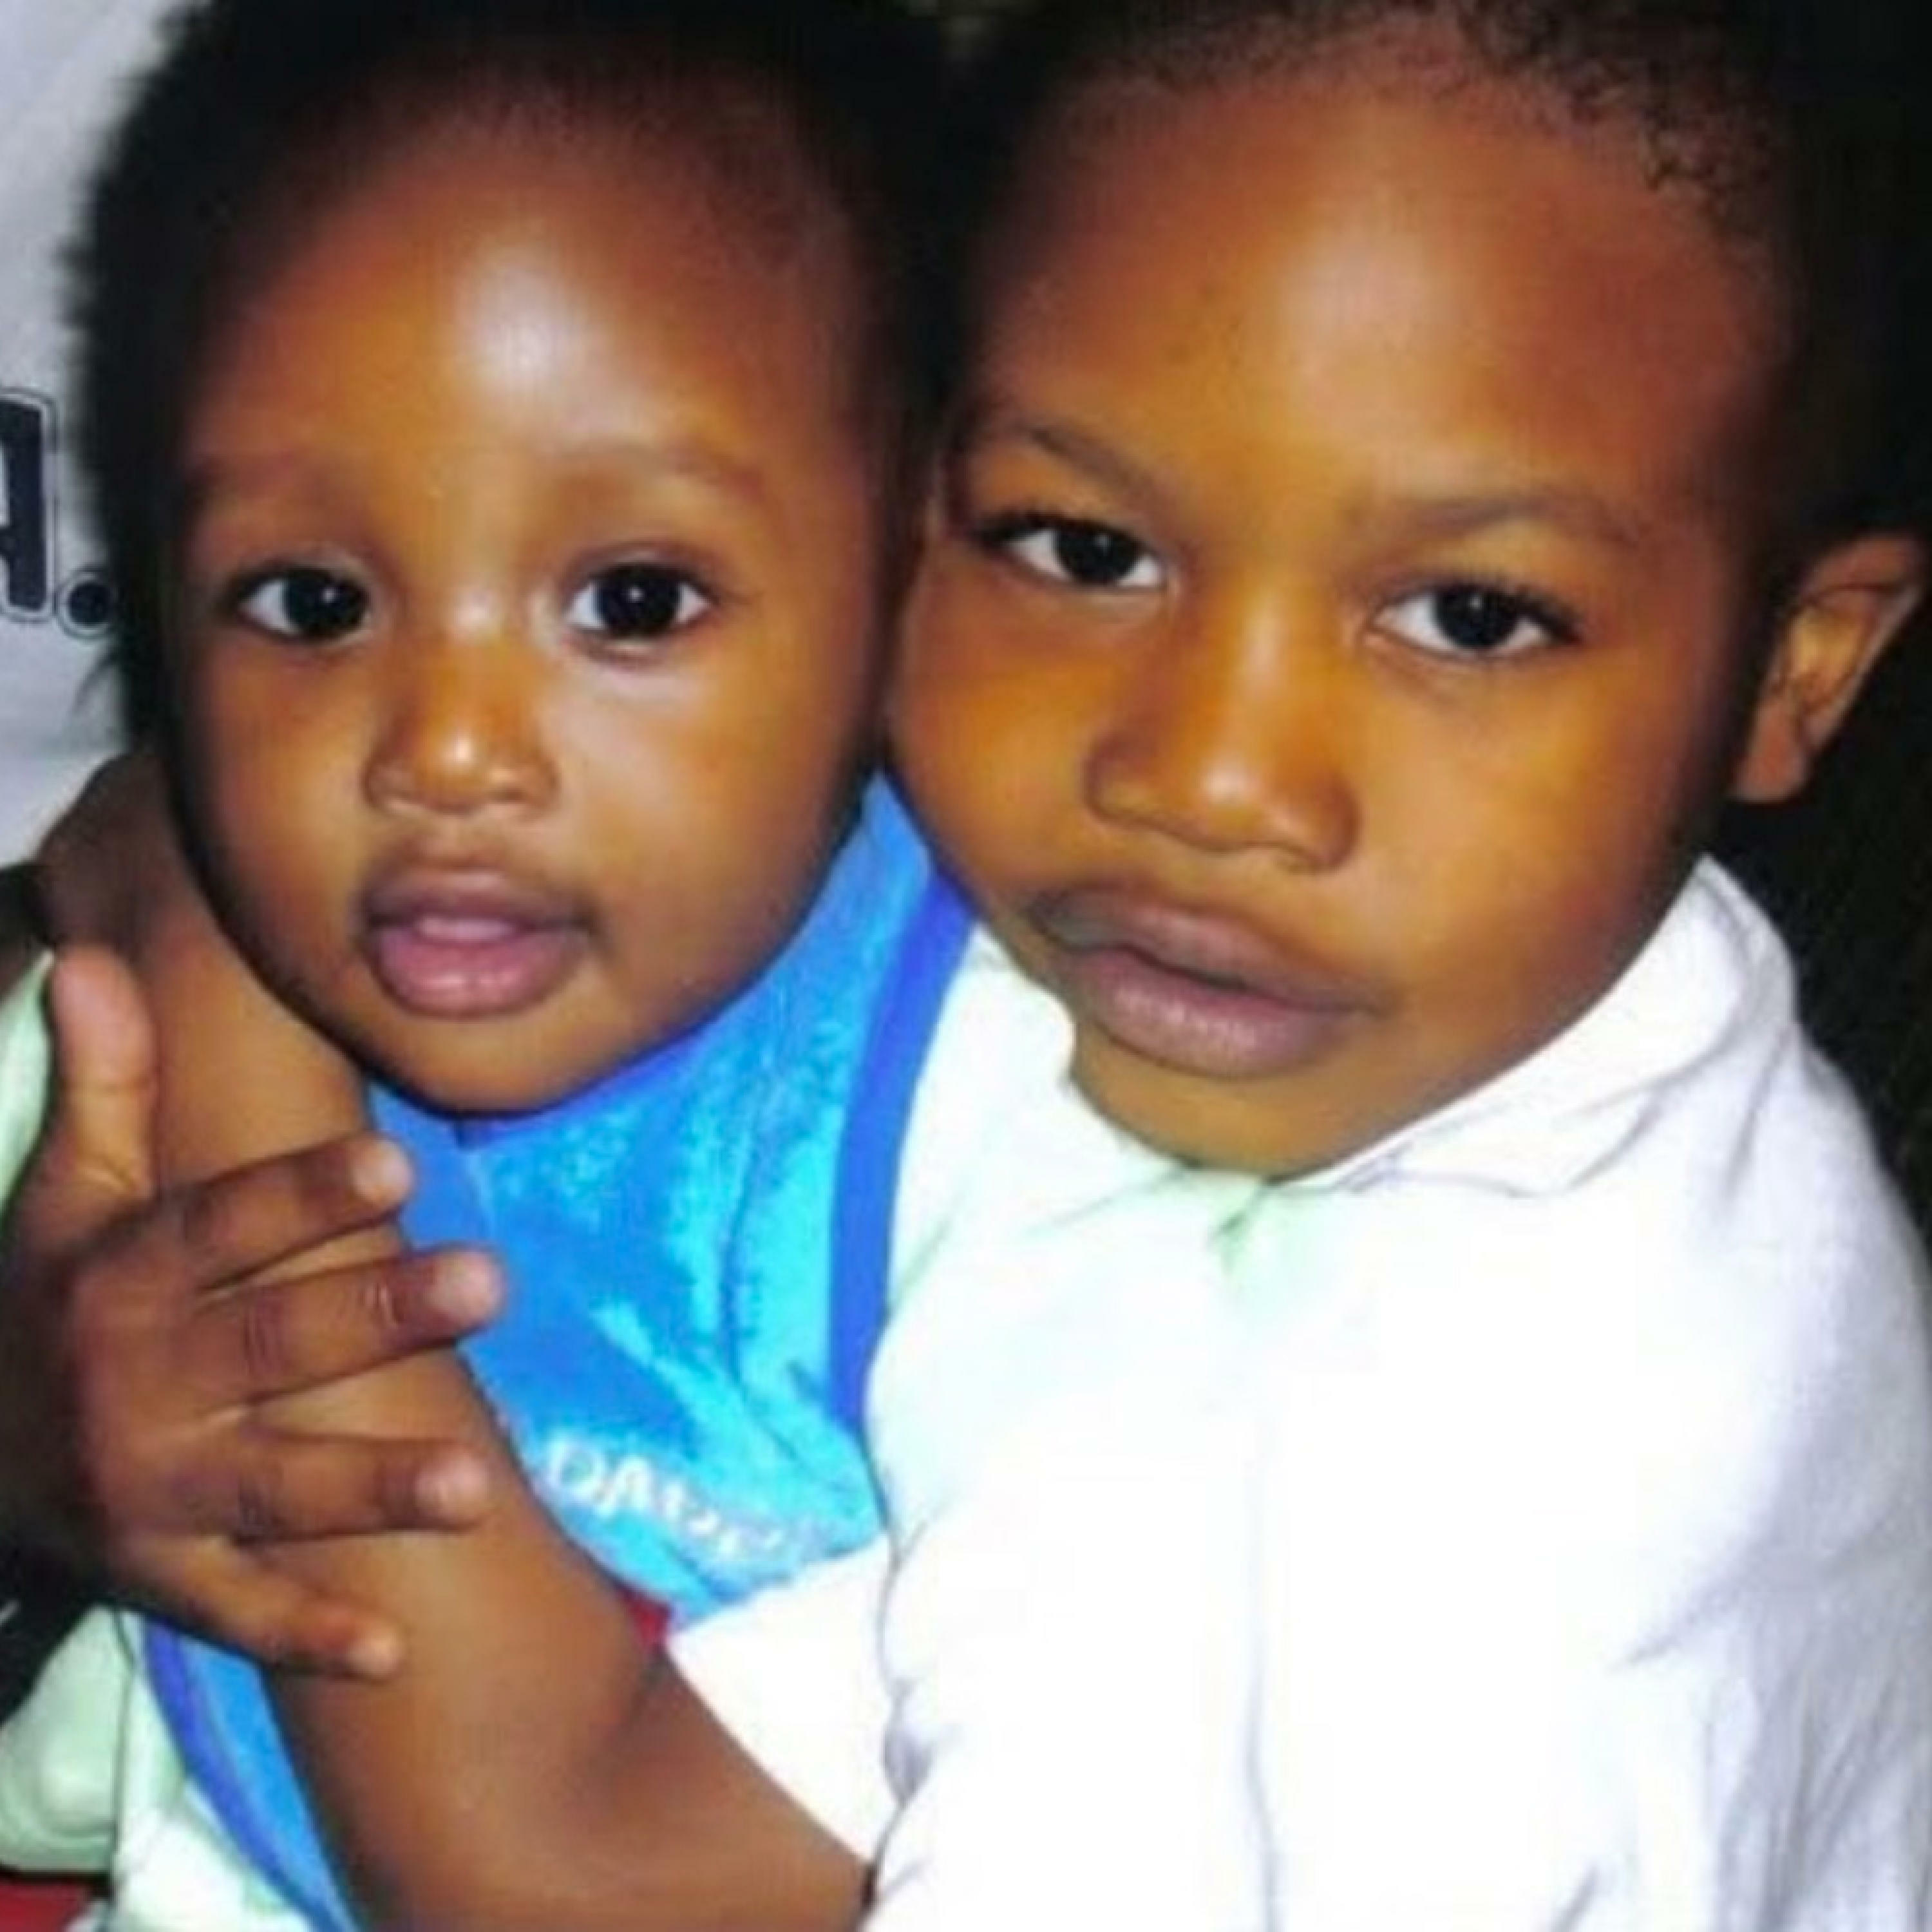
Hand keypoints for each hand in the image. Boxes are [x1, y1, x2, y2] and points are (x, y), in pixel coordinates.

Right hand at [0, 948, 502, 1675]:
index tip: (392, 1164)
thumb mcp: (60, 1198)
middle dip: (374, 1317)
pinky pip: (236, 1611)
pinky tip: (394, 1647)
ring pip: (268, 1485)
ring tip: (473, 1486)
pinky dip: (306, 1635)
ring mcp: (150, 1489)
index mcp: (122, 1279)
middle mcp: (138, 1383)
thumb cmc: (41, 1306)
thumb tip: (90, 955)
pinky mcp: (161, 1575)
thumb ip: (103, 1086)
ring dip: (366, 1487)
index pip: (218, 1228)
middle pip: (270, 1344)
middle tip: (489, 1283)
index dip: (298, 1196)